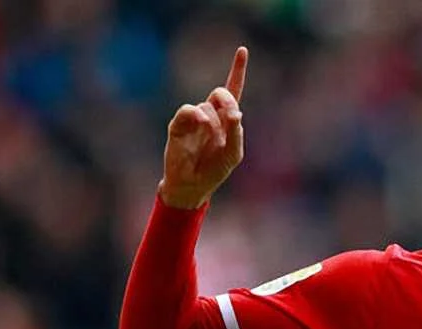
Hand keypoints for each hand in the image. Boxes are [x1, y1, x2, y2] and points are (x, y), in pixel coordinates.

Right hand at [159, 46, 247, 208]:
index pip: (232, 90)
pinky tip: (201, 124)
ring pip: (207, 106)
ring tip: (211, 142)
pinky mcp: (178, 125)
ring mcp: (193, 119)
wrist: (192, 185)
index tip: (242, 49)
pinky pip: (189, 111)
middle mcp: (210, 114)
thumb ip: (237, 132)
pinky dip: (197, 116)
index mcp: (226, 119)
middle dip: (228, 100)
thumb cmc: (215, 169)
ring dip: (213, 123)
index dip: (237, 70)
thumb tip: (236, 112)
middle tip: (231, 115)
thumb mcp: (234, 153)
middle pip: (221, 93)